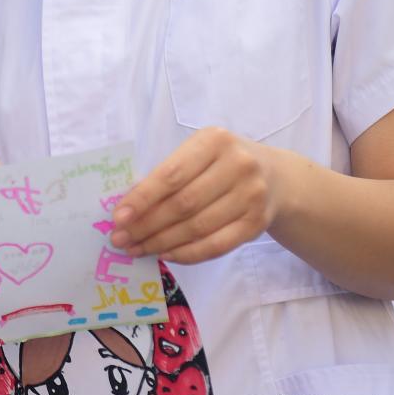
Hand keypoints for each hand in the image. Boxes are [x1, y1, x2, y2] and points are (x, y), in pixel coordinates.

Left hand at [110, 127, 283, 262]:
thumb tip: (128, 207)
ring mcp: (251, 196)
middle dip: (146, 225)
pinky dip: (187, 253)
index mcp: (214, 140)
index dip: (142, 198)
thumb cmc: (221, 162)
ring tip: (137, 249)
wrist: (275, 177)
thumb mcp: (198, 153)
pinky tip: (165, 254)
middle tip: (120, 239)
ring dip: (162, 242)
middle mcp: (237, 165)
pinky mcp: (257, 224)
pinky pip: (216, 245)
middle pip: (183, 204)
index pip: (171, 174)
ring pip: (197, 228)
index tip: (118, 217)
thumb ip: (169, 173)